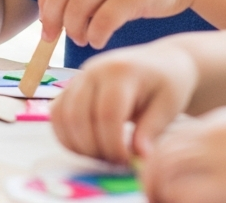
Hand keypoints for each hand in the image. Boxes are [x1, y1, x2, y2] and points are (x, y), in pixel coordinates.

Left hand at [39, 0, 205, 48]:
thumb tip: (56, 14)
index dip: (45, 3)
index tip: (46, 24)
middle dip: (53, 20)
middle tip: (53, 39)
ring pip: (78, 9)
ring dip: (75, 30)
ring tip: (83, 39)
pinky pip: (103, 21)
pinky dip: (96, 35)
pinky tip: (99, 41)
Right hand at [50, 41, 198, 163]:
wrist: (160, 63)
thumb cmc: (168, 84)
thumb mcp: (168, 106)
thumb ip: (152, 130)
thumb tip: (138, 156)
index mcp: (121, 71)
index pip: (107, 114)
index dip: (113, 144)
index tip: (127, 162)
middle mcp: (94, 70)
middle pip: (79, 117)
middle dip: (94, 148)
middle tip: (114, 164)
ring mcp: (78, 77)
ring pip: (62, 117)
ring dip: (77, 145)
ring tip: (102, 157)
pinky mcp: (70, 87)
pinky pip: (56, 115)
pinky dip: (66, 136)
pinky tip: (88, 149)